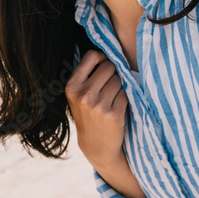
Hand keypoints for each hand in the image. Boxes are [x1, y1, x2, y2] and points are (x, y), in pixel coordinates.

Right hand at [65, 48, 147, 197]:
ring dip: (120, 86)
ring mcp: (98, 104)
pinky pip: (126, 94)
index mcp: (72, 86)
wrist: (96, 146)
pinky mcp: (113, 114)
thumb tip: (108, 51)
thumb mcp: (78, 95)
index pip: (91, 56)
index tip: (105, 65)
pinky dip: (125, 98)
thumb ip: (87, 75)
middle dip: (113, 73)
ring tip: (112, 99)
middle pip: (109, 67)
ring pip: (119, 79)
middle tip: (110, 86)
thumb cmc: (89, 115)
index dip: (102, 57)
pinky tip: (118, 108)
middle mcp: (84, 94)